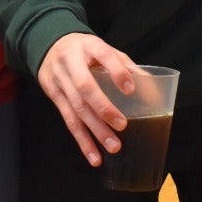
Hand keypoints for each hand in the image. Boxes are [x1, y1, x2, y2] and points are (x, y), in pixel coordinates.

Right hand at [36, 32, 137, 166]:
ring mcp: (60, 80)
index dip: (117, 72)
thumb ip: (125, 66)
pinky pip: (68, 120)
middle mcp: (71, 62)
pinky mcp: (54, 95)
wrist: (49, 45)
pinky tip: (94, 156)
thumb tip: (152, 91)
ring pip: (76, 108)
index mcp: (90, 46)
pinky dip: (82, 141)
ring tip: (113, 146)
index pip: (104, 55)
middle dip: (104, 109)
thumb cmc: (85, 50)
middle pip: (85, 87)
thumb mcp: (103, 49)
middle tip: (122, 125)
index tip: (131, 90)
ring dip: (95, 130)